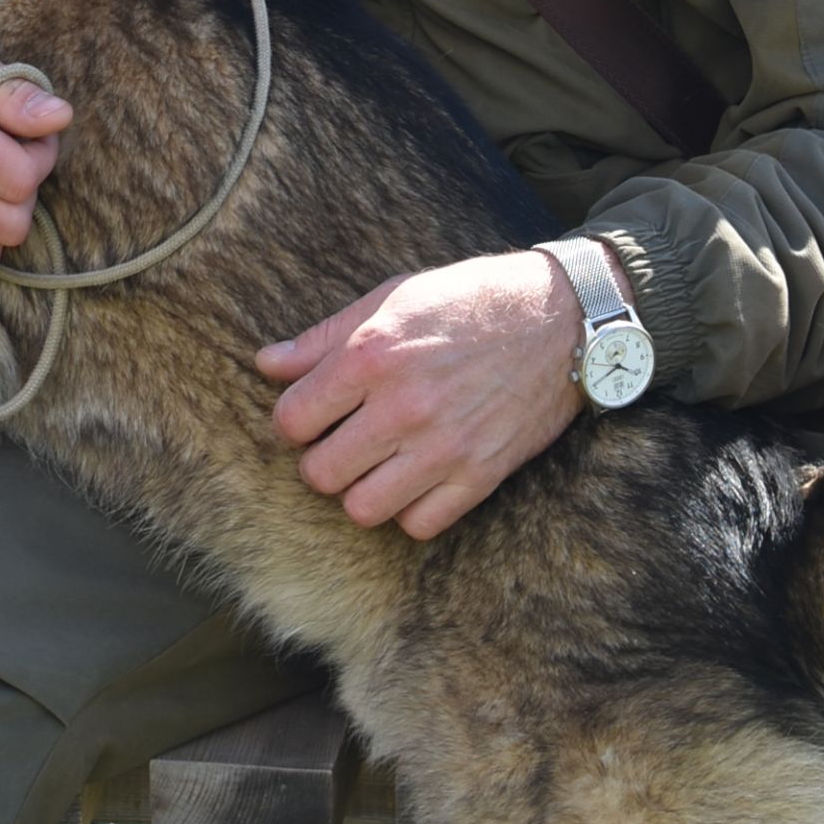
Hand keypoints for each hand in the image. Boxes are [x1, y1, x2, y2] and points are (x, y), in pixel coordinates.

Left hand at [257, 249, 591, 538]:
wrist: (557, 319)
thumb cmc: (467, 300)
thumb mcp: (391, 298)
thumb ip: (324, 337)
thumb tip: (266, 363)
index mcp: (372, 354)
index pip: (293, 420)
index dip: (293, 420)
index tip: (311, 414)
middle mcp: (402, 406)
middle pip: (321, 473)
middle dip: (322, 459)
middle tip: (341, 440)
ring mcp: (442, 447)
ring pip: (363, 509)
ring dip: (361, 490)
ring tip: (375, 463)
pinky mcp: (479, 476)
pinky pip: (419, 525)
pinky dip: (409, 510)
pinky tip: (414, 478)